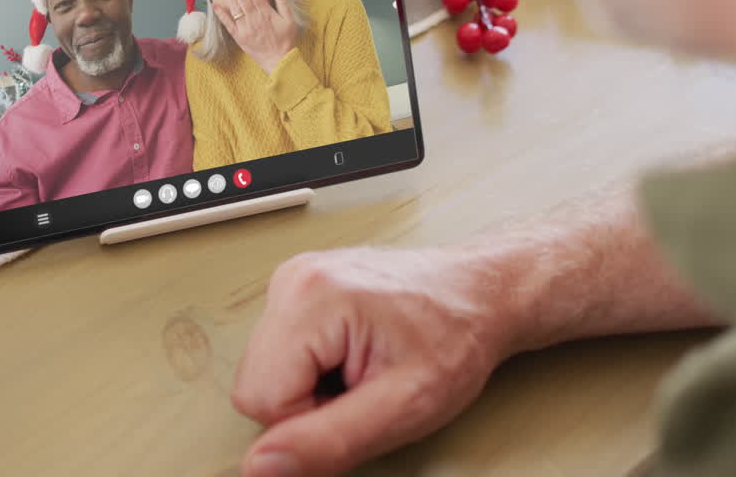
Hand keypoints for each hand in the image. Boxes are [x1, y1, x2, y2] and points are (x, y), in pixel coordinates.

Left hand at [211, 0, 297, 72]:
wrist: (279, 61)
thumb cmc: (286, 40)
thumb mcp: (290, 20)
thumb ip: (283, 3)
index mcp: (266, 13)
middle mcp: (254, 18)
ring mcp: (245, 28)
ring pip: (234, 7)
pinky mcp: (239, 37)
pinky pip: (228, 24)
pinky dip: (221, 15)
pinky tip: (215, 5)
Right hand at [232, 247, 517, 476]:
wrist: (480, 294)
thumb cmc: (456, 337)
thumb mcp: (404, 407)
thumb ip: (327, 441)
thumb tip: (260, 466)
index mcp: (312, 297)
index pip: (259, 400)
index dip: (310, 423)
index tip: (360, 403)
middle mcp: (293, 279)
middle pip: (255, 384)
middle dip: (308, 404)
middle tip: (364, 387)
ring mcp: (293, 279)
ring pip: (265, 371)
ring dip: (311, 387)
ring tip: (362, 368)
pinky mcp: (299, 288)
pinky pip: (279, 353)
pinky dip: (313, 367)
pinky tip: (354, 355)